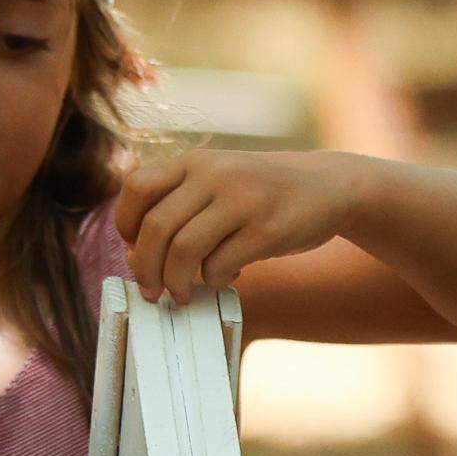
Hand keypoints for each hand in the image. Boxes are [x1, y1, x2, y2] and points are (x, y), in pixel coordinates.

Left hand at [115, 149, 364, 303]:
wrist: (330, 185)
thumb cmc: (262, 192)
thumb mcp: (219, 179)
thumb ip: (179, 205)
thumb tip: (135, 256)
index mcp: (196, 161)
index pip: (137, 188)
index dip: (126, 225)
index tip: (136, 249)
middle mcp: (216, 174)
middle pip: (156, 227)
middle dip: (146, 269)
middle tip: (152, 291)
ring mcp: (243, 200)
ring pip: (184, 249)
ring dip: (175, 282)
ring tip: (182, 294)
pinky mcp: (268, 228)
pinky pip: (222, 264)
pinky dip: (214, 280)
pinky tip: (226, 277)